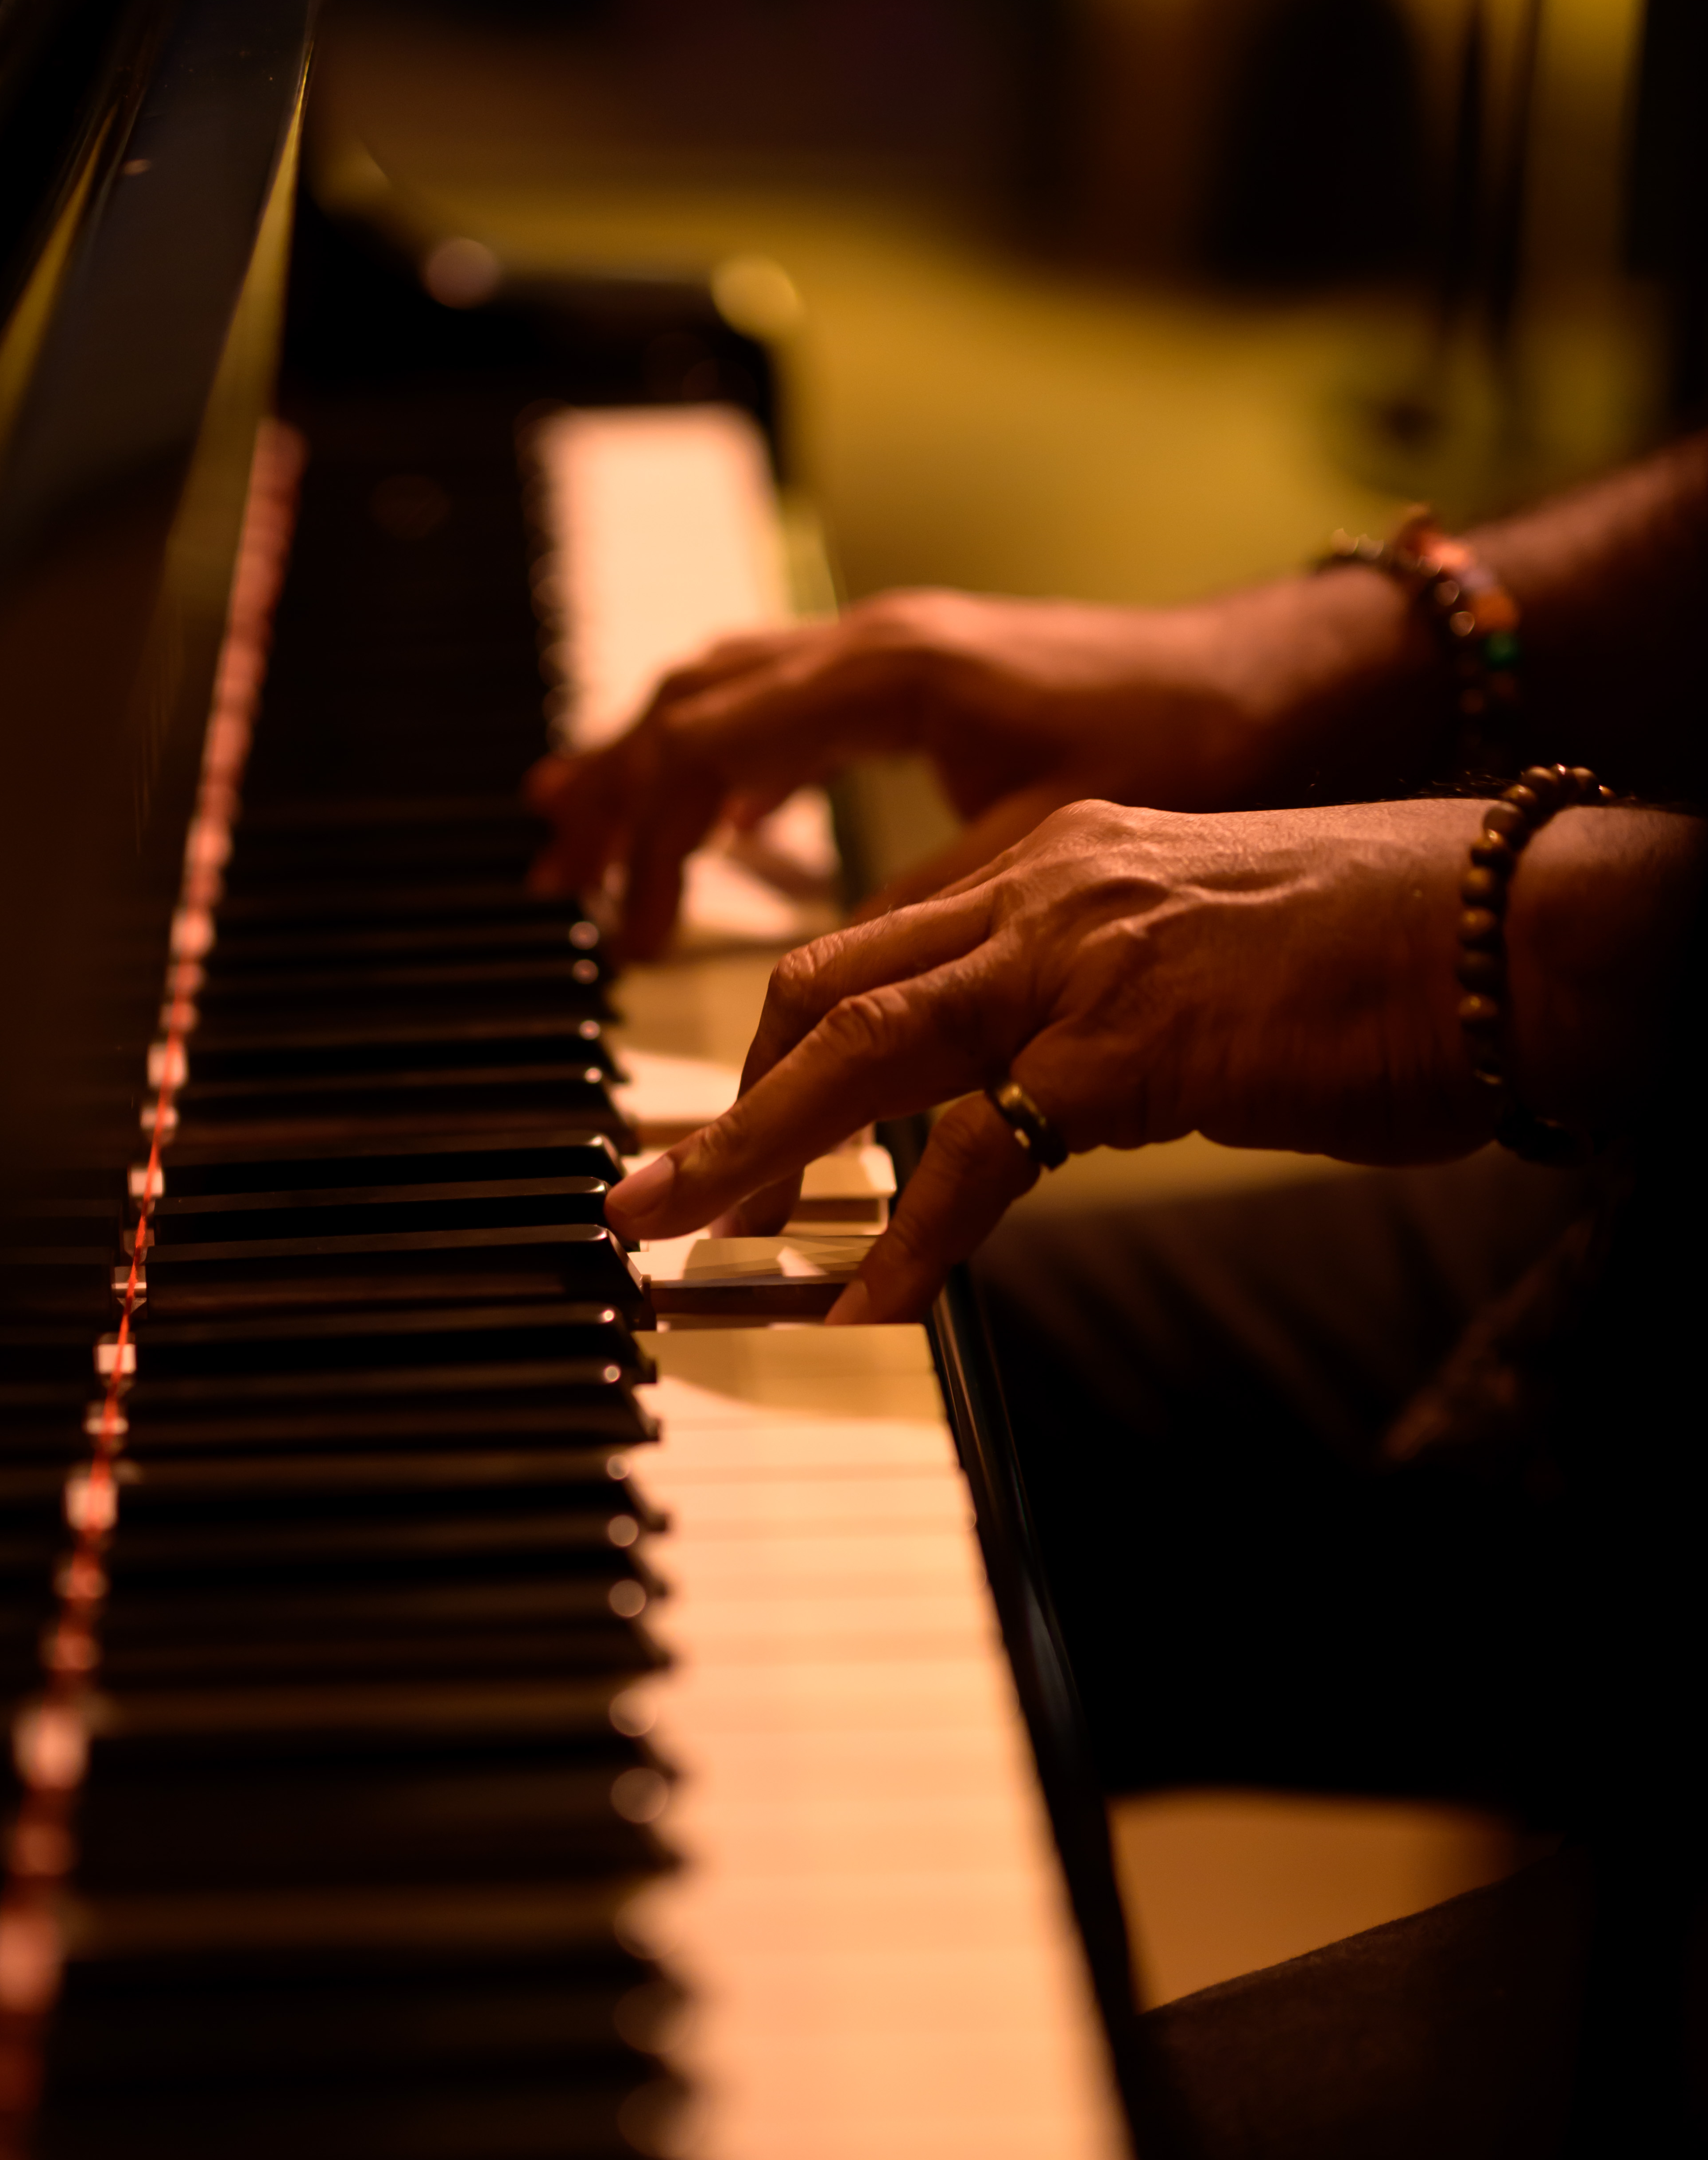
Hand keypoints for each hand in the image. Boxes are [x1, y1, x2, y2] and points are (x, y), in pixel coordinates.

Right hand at [529, 573, 1438, 957]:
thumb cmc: (1183, 746)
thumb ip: (925, 910)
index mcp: (890, 677)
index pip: (711, 749)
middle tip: (554, 874)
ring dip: (649, 763)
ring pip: (725, 689)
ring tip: (581, 834)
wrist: (1276, 678)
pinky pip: (781, 698)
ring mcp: (893, 645)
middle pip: (692, 703)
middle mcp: (875, 643)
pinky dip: (724, 757)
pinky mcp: (920, 669)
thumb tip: (829, 997)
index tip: (631, 935)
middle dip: (614, 791)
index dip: (653, 843)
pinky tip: (712, 814)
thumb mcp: (1043, 841)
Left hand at [603, 796, 1493, 1318]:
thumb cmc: (1394, 951)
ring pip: (861, 1054)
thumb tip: (1054, 1089)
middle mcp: (1051, 887)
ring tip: (682, 1235)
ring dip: (753, 1154)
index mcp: (1064, 857)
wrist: (1514, 929)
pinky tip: (874, 1302)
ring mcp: (1084, 959)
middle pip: (828, 989)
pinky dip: (912, 1235)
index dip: (785, 1037)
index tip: (727, 1118)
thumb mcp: (1209, 958)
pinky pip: (978, 1154)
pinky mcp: (1131, 1047)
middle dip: (721, 1097)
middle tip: (645, 1190)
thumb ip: (1110, 1007)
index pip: (878, 943)